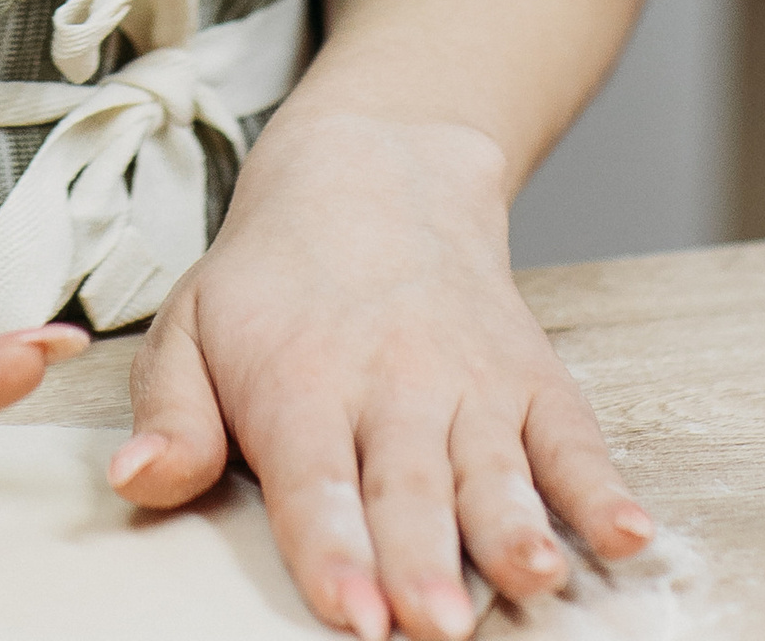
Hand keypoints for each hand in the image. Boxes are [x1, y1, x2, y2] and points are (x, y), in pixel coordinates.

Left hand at [107, 107, 653, 640]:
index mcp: (300, 382)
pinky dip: (604, 487)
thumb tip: (134, 480)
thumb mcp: (193, 327)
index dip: (333, 548)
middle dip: (423, 561)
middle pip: (410, 487)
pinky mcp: (533, 377)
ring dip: (515, 529)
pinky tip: (630, 535)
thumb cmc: (271, 279)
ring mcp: (472, 382)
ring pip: (496, 467)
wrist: (375, 169)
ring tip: (533, 579)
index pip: (314, 480)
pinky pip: (575, 436)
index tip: (350, 612)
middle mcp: (392, 384)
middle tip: (435, 627)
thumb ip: (172, 415)